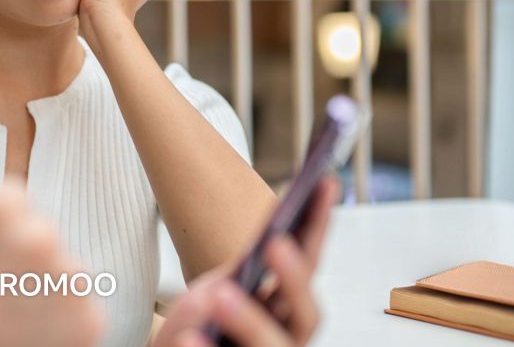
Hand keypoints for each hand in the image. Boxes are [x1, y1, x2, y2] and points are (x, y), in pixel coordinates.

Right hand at [0, 180, 102, 346]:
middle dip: (23, 256)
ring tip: (7, 313)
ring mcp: (68, 280)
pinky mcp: (87, 320)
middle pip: (43, 234)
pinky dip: (60, 321)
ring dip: (43, 287)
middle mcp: (42, 237)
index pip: (16, 201)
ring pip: (64, 271)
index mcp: (1, 207)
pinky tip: (26, 331)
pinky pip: (80, 309)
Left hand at [153, 177, 339, 346]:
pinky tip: (190, 338)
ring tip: (218, 295)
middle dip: (294, 279)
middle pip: (307, 314)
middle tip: (274, 244)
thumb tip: (269, 233)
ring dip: (249, 320)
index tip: (324, 183)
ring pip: (274, 346)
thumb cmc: (203, 323)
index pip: (309, 263)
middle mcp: (286, 336)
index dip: (319, 227)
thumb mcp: (220, 286)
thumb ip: (243, 268)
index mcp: (286, 307)